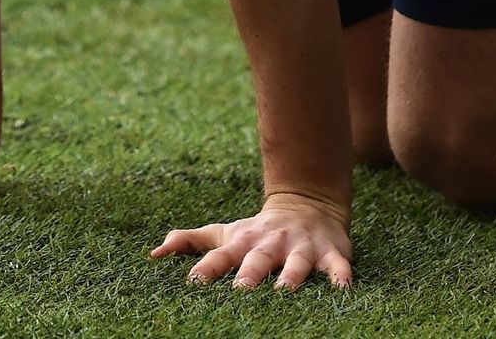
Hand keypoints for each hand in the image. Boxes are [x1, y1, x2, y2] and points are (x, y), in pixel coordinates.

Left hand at [150, 192, 352, 289]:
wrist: (308, 203)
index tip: (193, 282)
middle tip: (240, 291)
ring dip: (291, 276)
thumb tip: (152, 254)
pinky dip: (340, 275)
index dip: (208, 268)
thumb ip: (190, 242)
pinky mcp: (331, 253)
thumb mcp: (224, 232)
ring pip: (297, 263)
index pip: (221, 256)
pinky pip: (336, 265)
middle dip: (249, 274)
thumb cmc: (257, 231)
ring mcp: (301, 248)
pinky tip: (342, 287)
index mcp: (244, 242)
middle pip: (258, 260)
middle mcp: (271, 245)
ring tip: (284, 292)